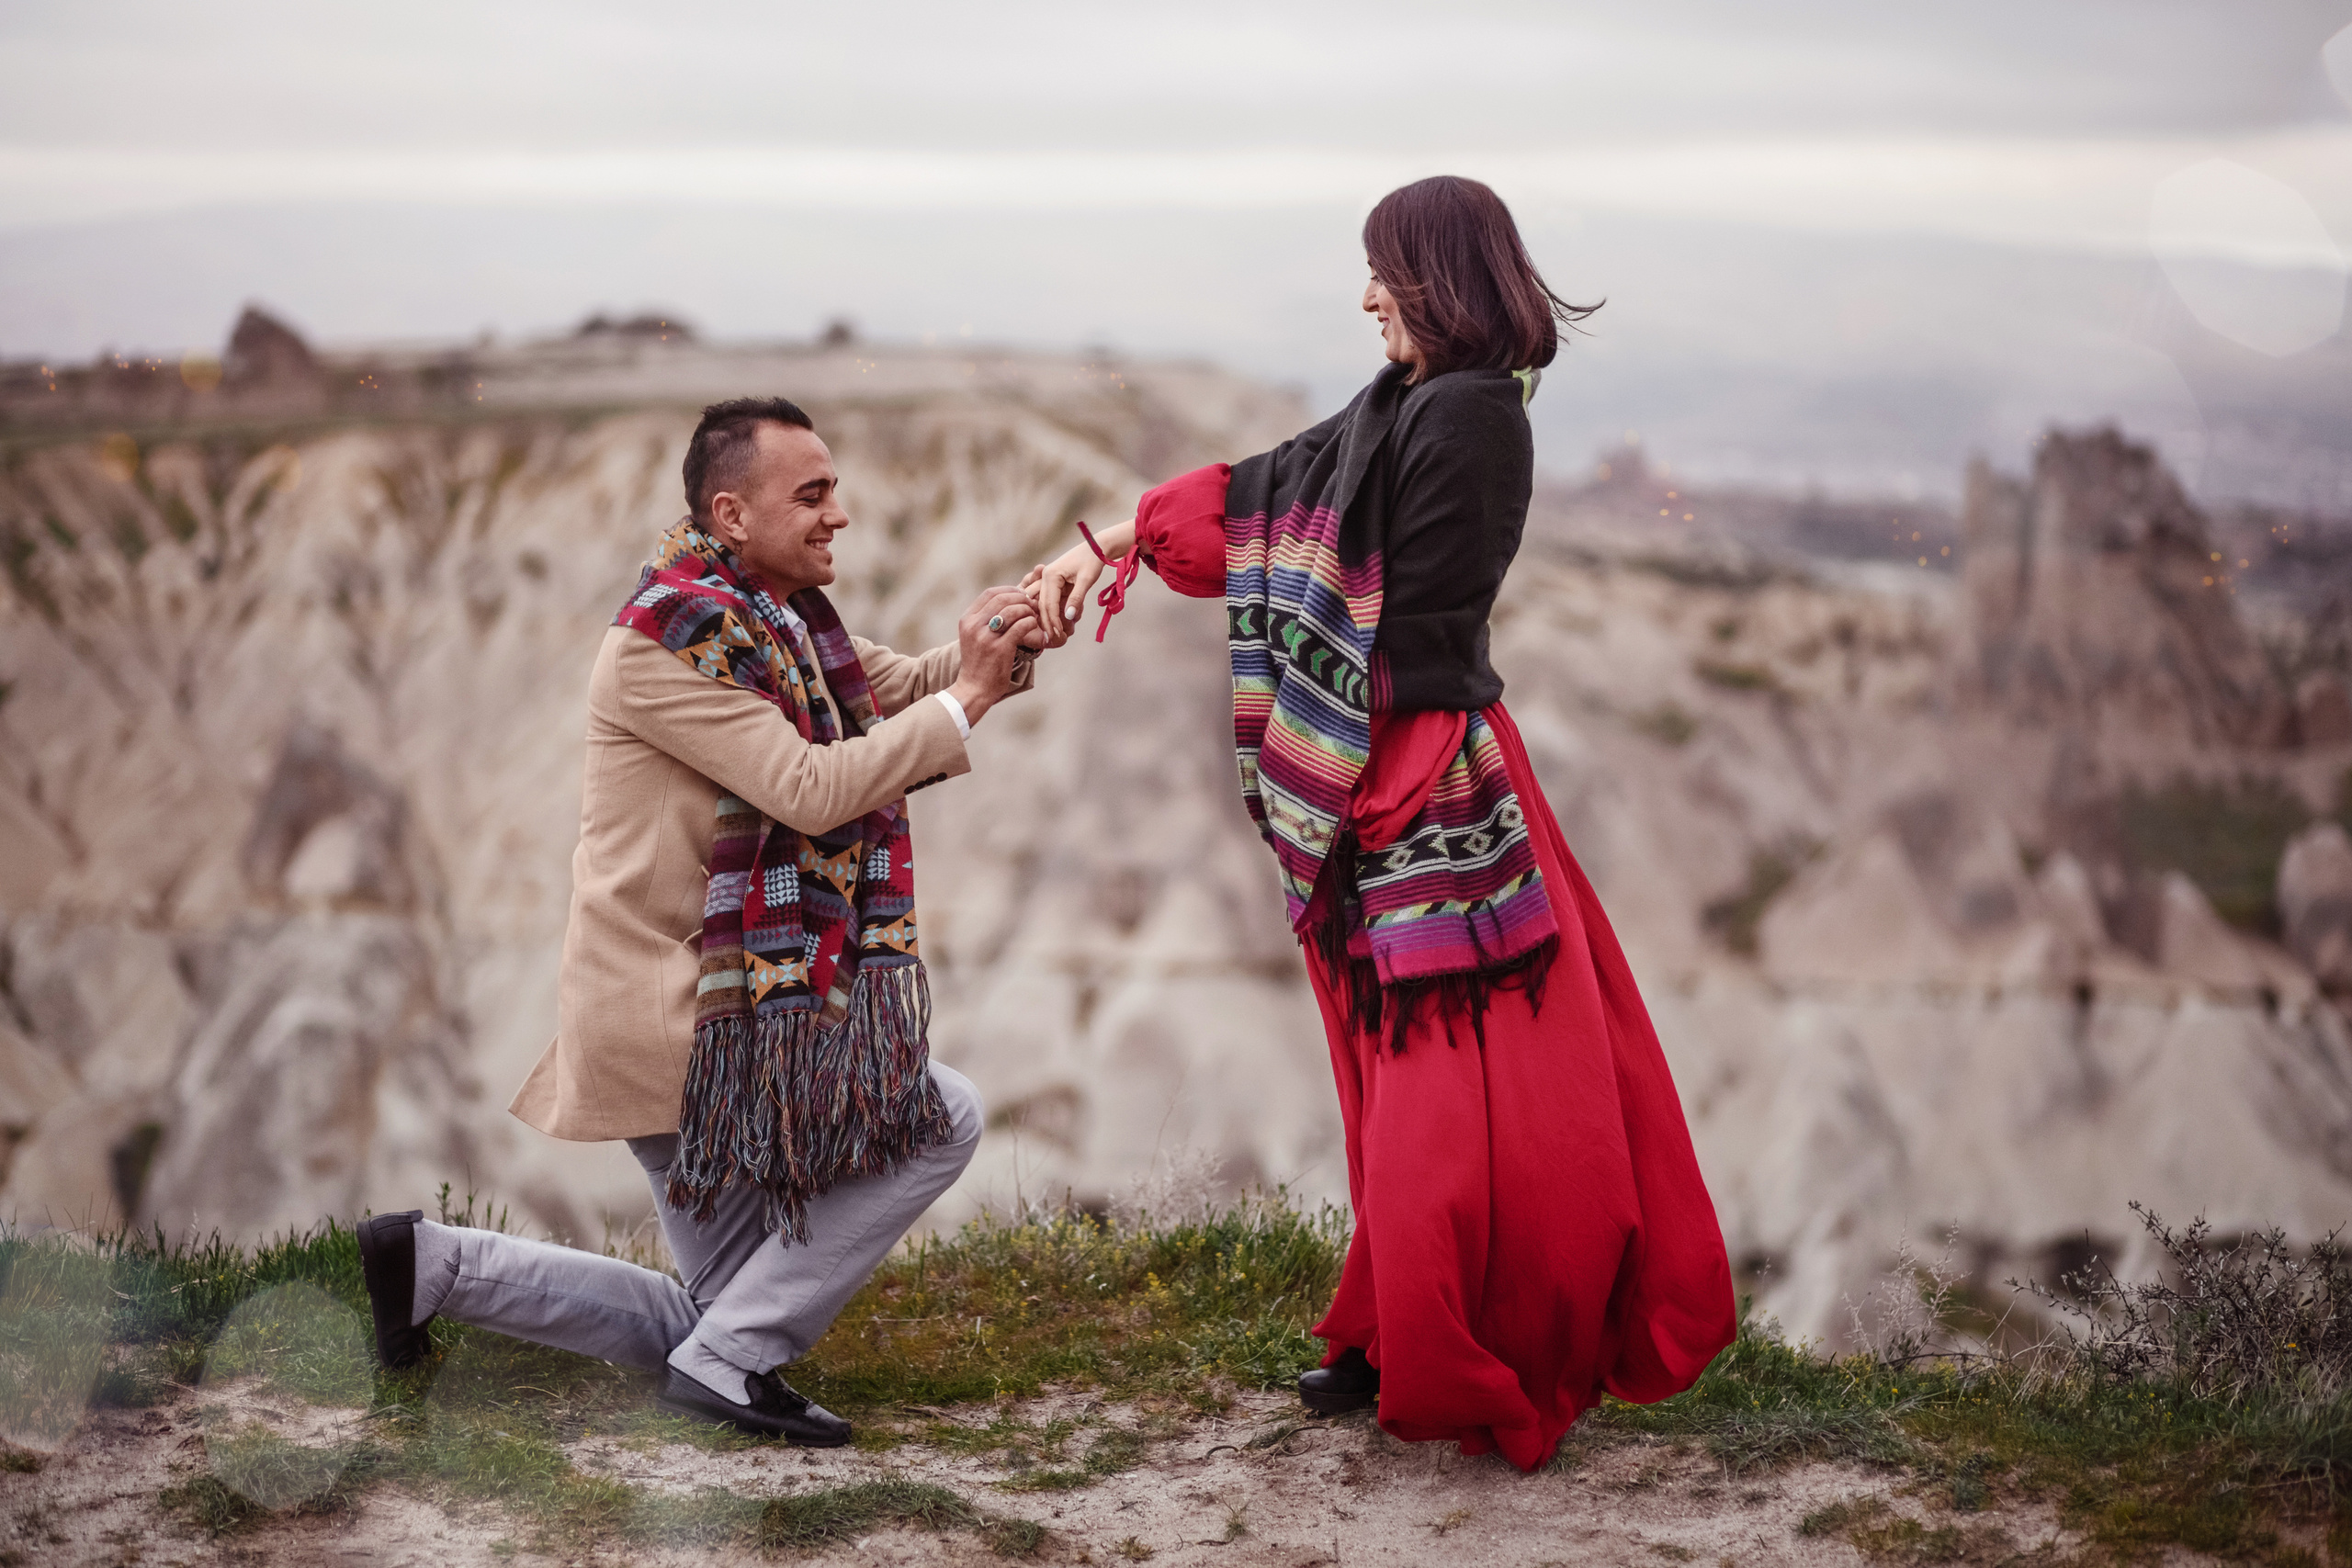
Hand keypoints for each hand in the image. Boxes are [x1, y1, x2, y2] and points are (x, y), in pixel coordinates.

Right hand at [947, 585, 1043, 726]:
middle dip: (1021, 599)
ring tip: (1034, 618)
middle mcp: (974, 625)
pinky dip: (1031, 625)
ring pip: (1014, 610)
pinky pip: (1021, 627)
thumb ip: (986, 619)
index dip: (1009, 590)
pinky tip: (1036, 631)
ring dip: (1028, 611)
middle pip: (1002, 598)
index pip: (990, 593)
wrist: (974, 689)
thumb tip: (1009, 601)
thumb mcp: (974, 637)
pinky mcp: (1000, 649)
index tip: (1021, 596)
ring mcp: (986, 637)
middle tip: (1033, 605)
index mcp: (967, 619)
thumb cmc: (979, 662)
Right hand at [1025, 519, 1131, 647]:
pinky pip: (1053, 600)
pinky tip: (1063, 622)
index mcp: (1050, 575)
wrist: (1098, 546)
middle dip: (1049, 623)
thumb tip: (1068, 617)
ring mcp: (1048, 579)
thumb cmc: (1093, 560)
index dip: (1053, 621)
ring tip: (1055, 634)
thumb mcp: (1086, 580)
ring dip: (1050, 618)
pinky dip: (1057, 611)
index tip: (1057, 635)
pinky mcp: (1055, 582)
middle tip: (1054, 639)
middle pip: (1043, 605)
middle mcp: (1045, 577)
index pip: (1048, 603)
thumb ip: (1077, 598)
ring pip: (1045, 604)